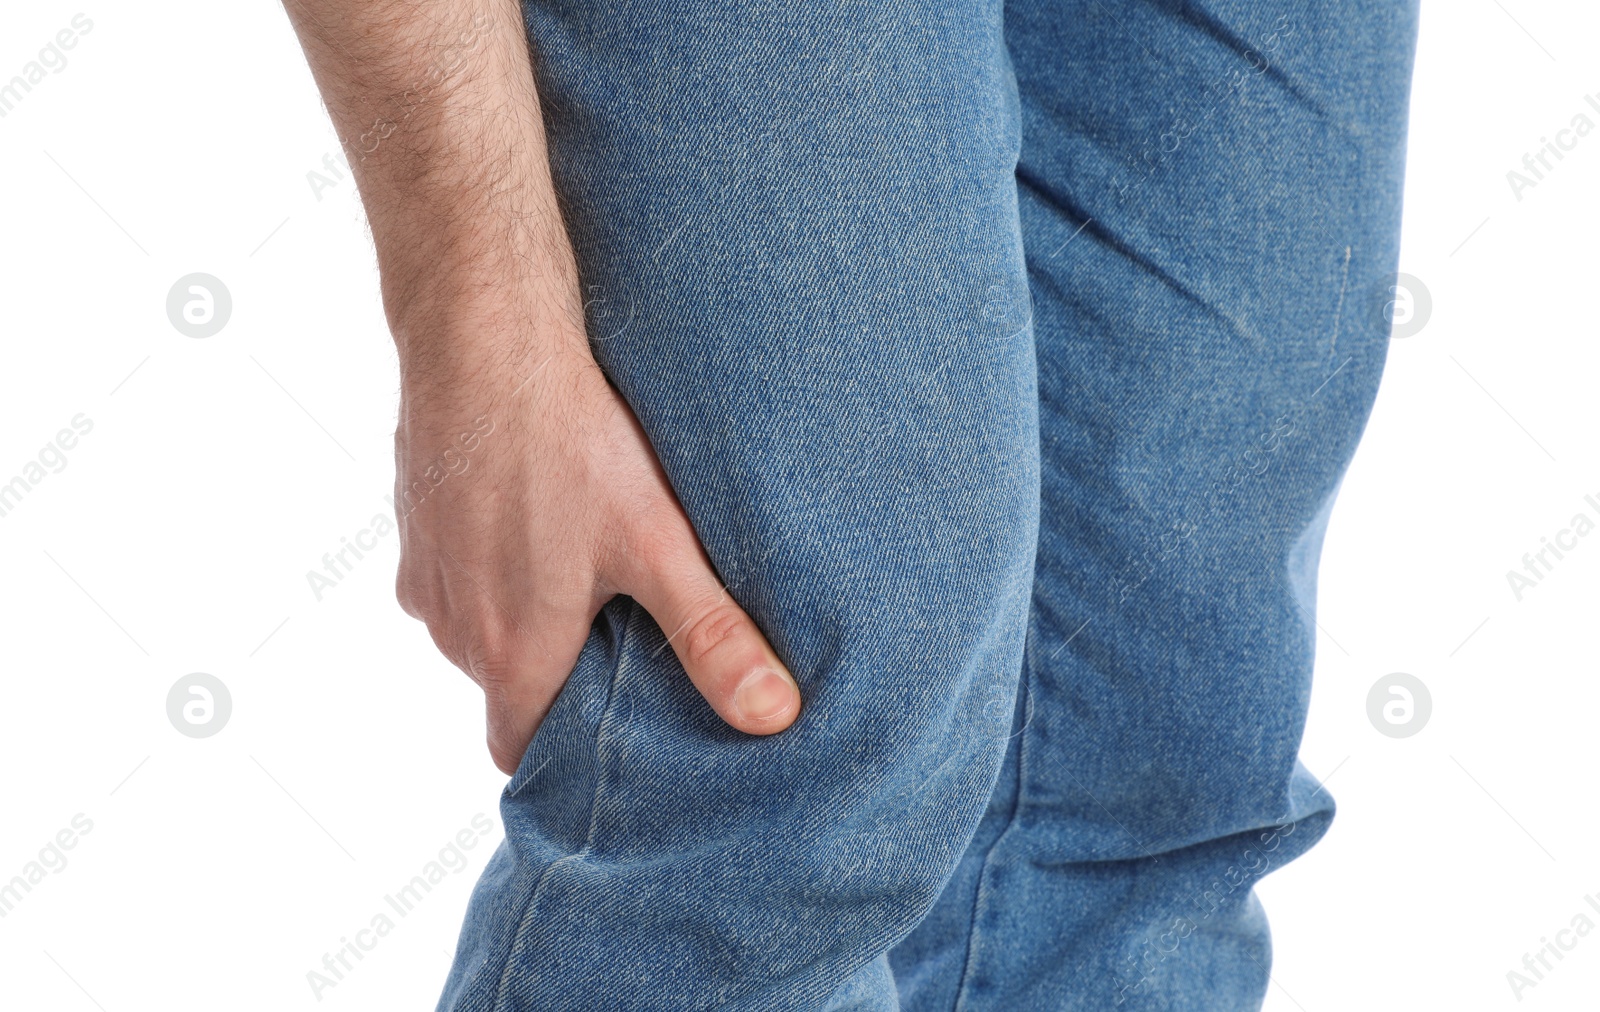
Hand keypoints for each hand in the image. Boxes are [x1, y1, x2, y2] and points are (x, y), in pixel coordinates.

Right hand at [393, 342, 800, 773]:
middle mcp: (454, 629)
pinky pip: (455, 575)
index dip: (566, 753)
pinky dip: (494, 564)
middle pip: (508, 686)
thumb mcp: (657, 545)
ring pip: (481, 629)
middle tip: (627, 631)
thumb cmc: (568, 443)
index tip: (614, 733)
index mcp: (511, 651)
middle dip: (561, 674)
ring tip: (589, 564)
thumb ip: (711, 638)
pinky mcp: (415, 526)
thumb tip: (772, 718)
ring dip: (526, 614)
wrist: (481, 337)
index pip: (522, 750)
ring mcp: (425, 575)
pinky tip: (543, 515)